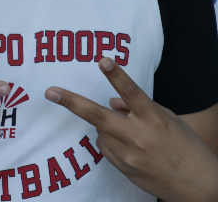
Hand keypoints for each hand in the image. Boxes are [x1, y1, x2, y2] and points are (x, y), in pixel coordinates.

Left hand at [45, 58, 217, 201]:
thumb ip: (137, 106)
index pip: (131, 92)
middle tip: (50, 92)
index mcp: (153, 118)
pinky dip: (111, 140)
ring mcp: (128, 155)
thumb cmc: (185, 146)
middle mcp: (138, 136)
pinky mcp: (123, 169)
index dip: (115, 75)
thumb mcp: (167, 118)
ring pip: (100, 131)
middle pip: (97, 115)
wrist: (198, 187)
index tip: (103, 60)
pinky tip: (131, 145)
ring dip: (106, 125)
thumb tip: (111, 100)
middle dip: (71, 102)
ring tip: (130, 131)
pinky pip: (106, 148)